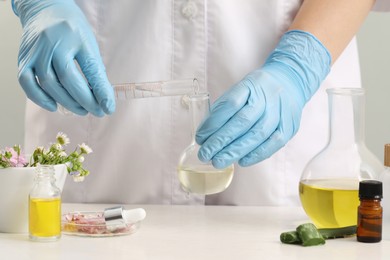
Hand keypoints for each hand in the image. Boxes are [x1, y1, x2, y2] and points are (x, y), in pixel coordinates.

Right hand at [13, 0, 114, 115]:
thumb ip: (94, 69)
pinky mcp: (24, 59)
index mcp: (75, 36)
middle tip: (97, 111)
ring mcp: (36, 51)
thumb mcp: (88, 43)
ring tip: (82, 110)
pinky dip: (40, 98)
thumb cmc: (71, 29)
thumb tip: (102, 98)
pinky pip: (27, 83)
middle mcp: (53, 43)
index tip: (109, 107)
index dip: (101, 91)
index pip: (91, 69)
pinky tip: (55, 106)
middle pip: (68, 79)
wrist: (45, 9)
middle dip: (85, 101)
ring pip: (49, 84)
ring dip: (67, 103)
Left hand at [196, 30, 330, 167]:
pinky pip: (273, 143)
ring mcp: (280, 112)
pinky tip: (242, 161)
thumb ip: (224, 109)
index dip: (214, 123)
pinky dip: (256, 154)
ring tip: (219, 161)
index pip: (230, 104)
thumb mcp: (240, 90)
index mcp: (251, 85)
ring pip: (257, 135)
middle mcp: (267, 98)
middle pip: (242, 122)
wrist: (291, 82)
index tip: (200, 137)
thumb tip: (205, 135)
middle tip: (205, 154)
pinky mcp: (289, 126)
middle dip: (220, 141)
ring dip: (235, 151)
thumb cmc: (258, 90)